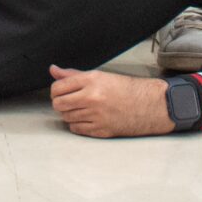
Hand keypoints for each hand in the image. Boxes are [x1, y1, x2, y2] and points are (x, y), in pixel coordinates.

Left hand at [48, 67, 174, 137]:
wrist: (148, 105)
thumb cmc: (125, 88)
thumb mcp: (100, 76)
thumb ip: (73, 75)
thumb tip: (53, 70)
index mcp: (91, 81)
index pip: (58, 87)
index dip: (56, 90)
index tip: (60, 91)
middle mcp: (92, 98)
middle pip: (58, 104)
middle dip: (59, 102)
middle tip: (67, 101)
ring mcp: (96, 116)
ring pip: (66, 117)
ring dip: (69, 113)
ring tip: (80, 108)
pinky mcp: (100, 130)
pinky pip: (76, 129)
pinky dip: (77, 124)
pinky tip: (86, 118)